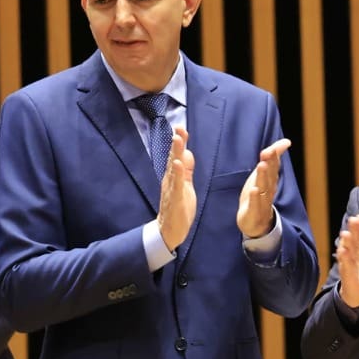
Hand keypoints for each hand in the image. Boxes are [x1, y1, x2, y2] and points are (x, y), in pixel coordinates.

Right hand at [156, 124, 196, 250]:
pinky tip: (178, 164)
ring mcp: (171, 189)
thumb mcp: (185, 186)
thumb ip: (187, 171)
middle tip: (179, 128)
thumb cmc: (178, 208)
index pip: (177, 156)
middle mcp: (170, 180)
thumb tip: (188, 154)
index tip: (181, 128)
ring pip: (173, 168)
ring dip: (176, 153)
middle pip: (173, 158)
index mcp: (174, 177)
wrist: (169, 230)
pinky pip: (176, 185)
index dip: (179, 142)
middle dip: (177, 143)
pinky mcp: (174, 199)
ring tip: (178, 139)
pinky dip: (177, 174)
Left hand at [237, 138, 291, 238]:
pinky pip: (255, 204)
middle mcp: (269, 189)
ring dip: (263, 177)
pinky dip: (255, 197)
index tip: (285, 143)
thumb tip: (285, 141)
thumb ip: (271, 159)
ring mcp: (262, 201)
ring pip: (263, 187)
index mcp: (271, 180)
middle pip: (270, 174)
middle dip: (270, 162)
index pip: (275, 165)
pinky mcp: (254, 212)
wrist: (256, 224)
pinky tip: (254, 189)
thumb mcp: (263, 175)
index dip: (277, 154)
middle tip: (268, 151)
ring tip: (262, 165)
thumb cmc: (259, 196)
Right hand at [336, 208, 358, 308]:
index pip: (358, 229)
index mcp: (358, 241)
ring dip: (346, 243)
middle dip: (353, 229)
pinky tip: (344, 252)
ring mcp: (348, 261)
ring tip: (346, 234)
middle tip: (354, 220)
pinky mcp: (348, 273)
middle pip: (352, 237)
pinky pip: (346, 266)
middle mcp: (351, 248)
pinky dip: (345, 259)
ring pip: (346, 250)